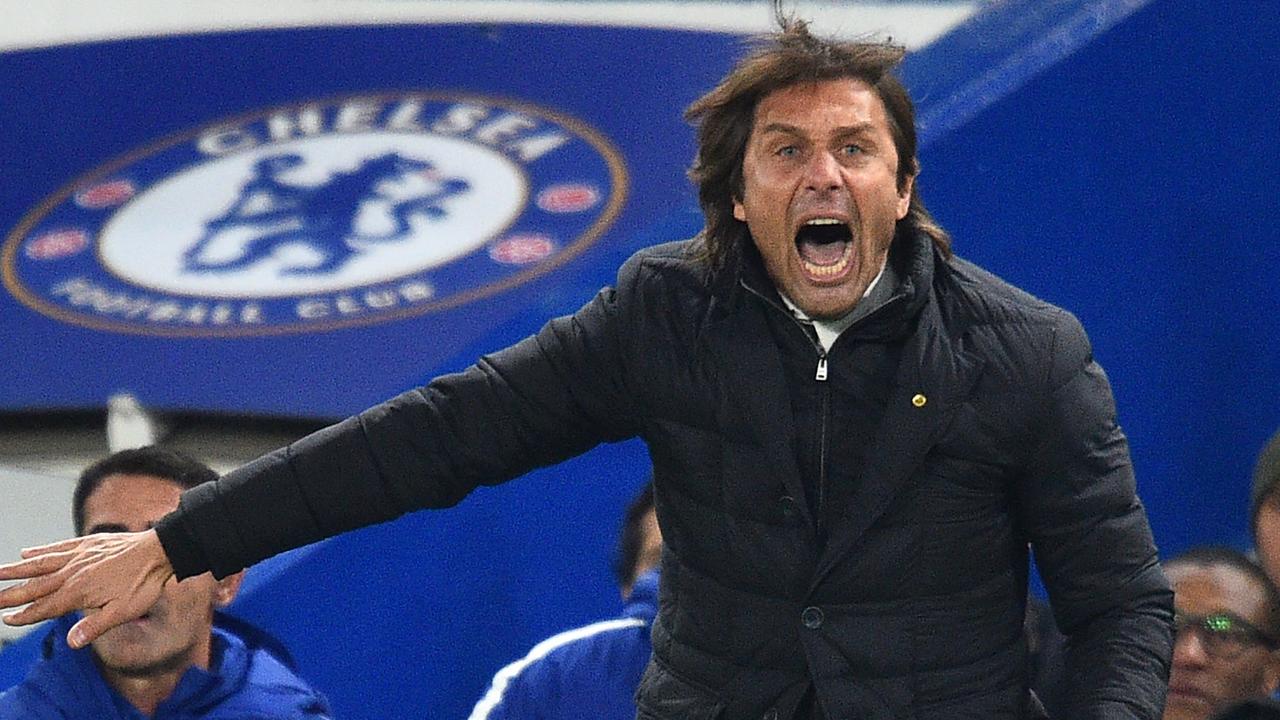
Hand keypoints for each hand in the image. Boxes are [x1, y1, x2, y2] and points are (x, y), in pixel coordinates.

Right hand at [0, 529, 173, 648]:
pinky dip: (41, 551)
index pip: (45, 607)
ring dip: (17, 570)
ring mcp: (80, 556)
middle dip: (11, 594)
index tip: (7, 619)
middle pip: (36, 586)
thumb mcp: (124, 611)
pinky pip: (59, 547)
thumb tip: (71, 643)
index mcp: (79, 591)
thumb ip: (95, 626)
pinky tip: (27, 552)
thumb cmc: (145, 584)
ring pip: (41, 564)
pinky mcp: (88, 543)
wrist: (161, 550)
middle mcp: (74, 572)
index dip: (25, 615)